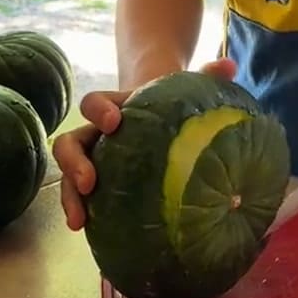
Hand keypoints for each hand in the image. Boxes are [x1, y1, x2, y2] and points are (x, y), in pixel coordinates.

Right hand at [52, 58, 236, 229]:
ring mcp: (94, 162)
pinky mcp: (98, 187)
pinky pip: (84, 200)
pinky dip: (83, 214)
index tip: (113, 122)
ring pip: (69, 176)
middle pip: (70, 143)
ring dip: (70, 196)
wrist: (163, 120)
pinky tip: (90, 234)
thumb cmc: (172, 105)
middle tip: (89, 182)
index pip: (95, 103)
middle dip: (74, 162)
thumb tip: (228, 63)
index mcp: (113, 108)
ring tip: (79, 221)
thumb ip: (206, 76)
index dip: (98, 110)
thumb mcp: (186, 90)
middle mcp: (96, 135)